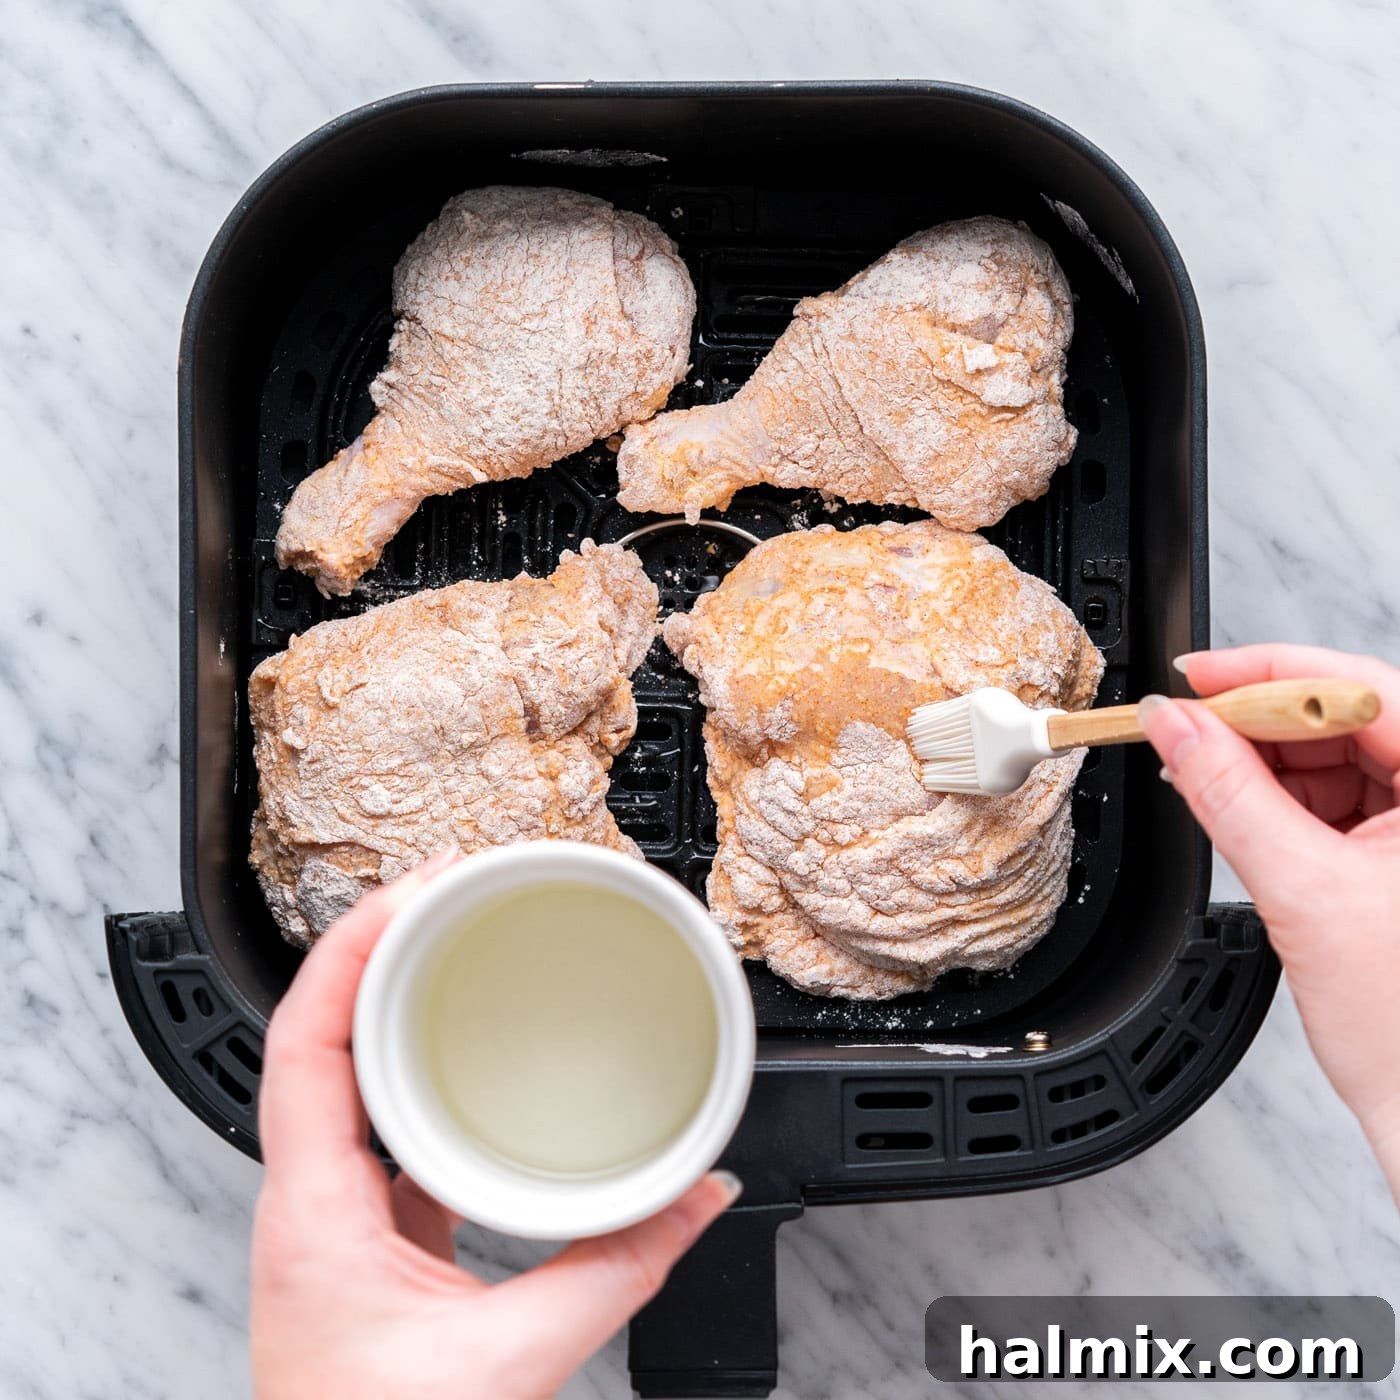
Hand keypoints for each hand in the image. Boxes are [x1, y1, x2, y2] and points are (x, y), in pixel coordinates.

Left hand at [251, 849, 739, 1399]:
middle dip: (375, 947)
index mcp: (313, 1213)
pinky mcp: (363, 1231)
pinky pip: (377, 1118)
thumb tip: (698, 1195)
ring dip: (387, 998)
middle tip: (441, 889)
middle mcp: (306, 1199)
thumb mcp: (514, 1362)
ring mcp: (330, 1213)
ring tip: (444, 938)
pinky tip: (455, 1046)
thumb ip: (620, 1271)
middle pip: (317, 1036)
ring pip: (341, 1072)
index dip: (347, 953)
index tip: (404, 892)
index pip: (303, 1045)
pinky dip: (410, 1062)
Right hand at [1137, 646, 1399, 1195]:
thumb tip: (1176, 725)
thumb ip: (1227, 793)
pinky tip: (1242, 808)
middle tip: (1187, 730)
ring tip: (1208, 780)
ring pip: (1339, 753)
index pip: (1360, 687)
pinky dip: (1284, 797)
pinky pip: (1339, 794)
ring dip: (1266, 762)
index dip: (1268, 672)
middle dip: (1258, 721)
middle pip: (1346, 714)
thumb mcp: (1300, 890)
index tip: (1198, 677)